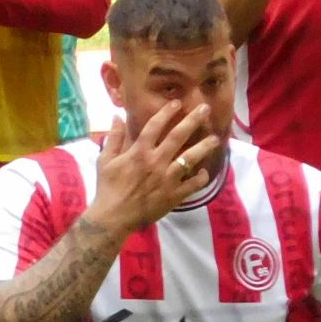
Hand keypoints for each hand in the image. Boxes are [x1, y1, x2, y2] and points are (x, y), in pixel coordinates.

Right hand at [86, 100, 220, 230]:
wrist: (113, 218)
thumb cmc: (107, 188)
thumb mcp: (105, 160)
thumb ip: (114, 138)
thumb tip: (117, 116)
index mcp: (139, 151)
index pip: (155, 126)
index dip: (167, 112)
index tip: (177, 103)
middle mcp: (156, 161)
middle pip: (178, 136)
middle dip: (193, 120)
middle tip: (205, 109)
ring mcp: (167, 178)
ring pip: (190, 158)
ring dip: (204, 147)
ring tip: (215, 139)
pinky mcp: (173, 195)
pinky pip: (193, 185)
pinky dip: (201, 178)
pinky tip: (204, 172)